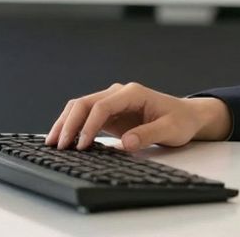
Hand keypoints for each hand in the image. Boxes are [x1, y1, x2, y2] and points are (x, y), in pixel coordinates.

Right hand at [45, 82, 230, 151]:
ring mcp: (112, 102)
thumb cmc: (180, 121)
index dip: (89, 126)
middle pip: (84, 103)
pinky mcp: (109, 113)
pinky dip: (73, 127)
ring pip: (80, 107)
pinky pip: (85, 117)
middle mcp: (118, 94)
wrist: (186, 116)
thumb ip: (149, 134)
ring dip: (66, 124)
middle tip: (58, 146)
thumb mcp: (171, 130)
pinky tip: (64, 140)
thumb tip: (126, 143)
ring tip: (53, 143)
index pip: (102, 106)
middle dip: (69, 123)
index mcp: (132, 93)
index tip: (82, 146)